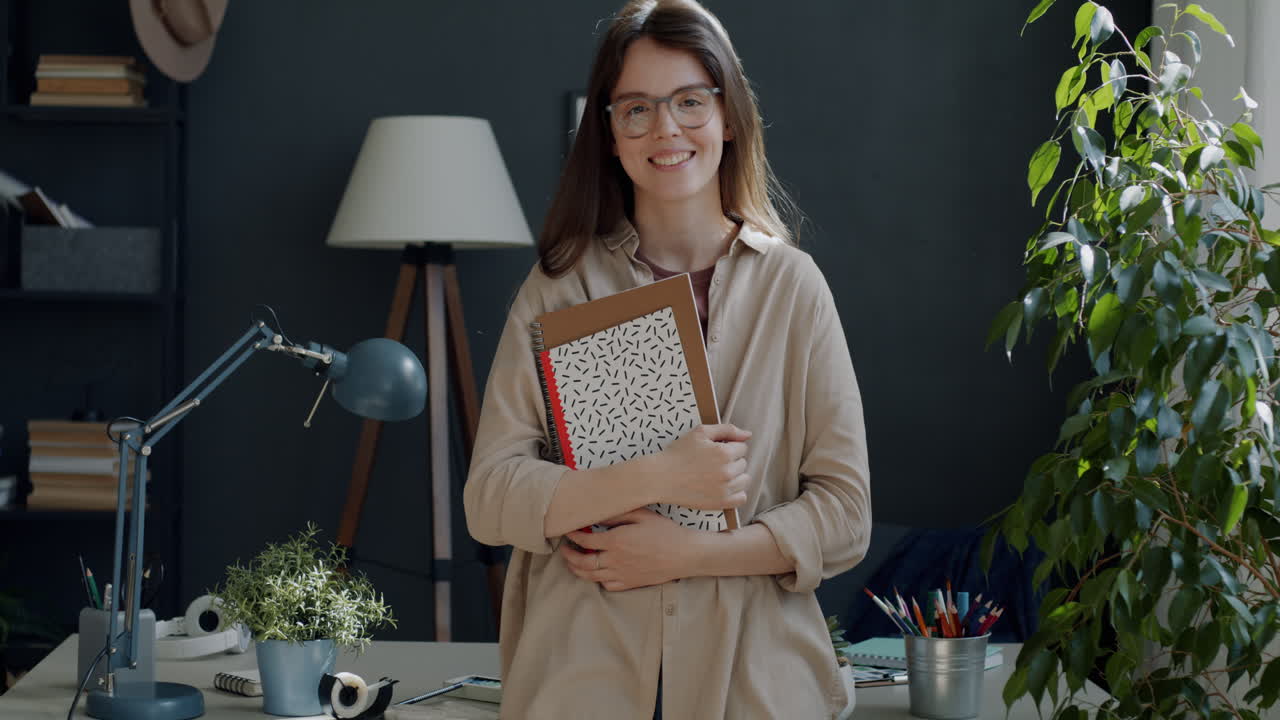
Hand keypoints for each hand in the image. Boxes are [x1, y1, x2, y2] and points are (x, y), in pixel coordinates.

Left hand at [559, 509, 695, 590]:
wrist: (685, 554)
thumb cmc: (666, 531)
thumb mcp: (641, 515)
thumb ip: (616, 515)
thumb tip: (597, 515)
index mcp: (616, 542)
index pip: (585, 541)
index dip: (573, 535)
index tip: (568, 531)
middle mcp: (615, 561)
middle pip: (582, 563)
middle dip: (569, 556)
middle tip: (564, 550)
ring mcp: (622, 574)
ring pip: (592, 577)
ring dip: (578, 570)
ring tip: (573, 563)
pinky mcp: (631, 583)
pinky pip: (607, 585)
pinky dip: (598, 580)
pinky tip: (597, 573)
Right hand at [648, 423, 751, 509]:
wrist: (660, 478)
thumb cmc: (678, 453)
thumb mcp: (700, 432)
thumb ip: (727, 429)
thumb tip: (748, 435)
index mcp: (724, 452)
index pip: (742, 447)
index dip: (728, 446)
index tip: (714, 451)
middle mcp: (727, 472)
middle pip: (743, 463)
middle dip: (731, 461)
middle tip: (712, 462)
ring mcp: (725, 489)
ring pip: (744, 480)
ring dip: (735, 476)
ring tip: (717, 474)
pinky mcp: (720, 503)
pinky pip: (741, 498)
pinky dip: (736, 492)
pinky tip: (723, 487)